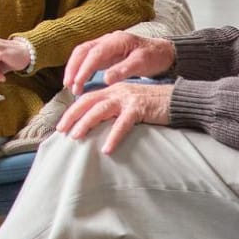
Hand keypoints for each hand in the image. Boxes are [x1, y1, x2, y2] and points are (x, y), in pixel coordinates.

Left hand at [56, 83, 173, 153]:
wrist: (177, 99)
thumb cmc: (153, 105)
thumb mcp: (129, 104)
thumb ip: (114, 110)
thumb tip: (97, 126)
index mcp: (113, 90)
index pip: (87, 98)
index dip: (72, 110)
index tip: (61, 125)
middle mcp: (117, 91)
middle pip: (88, 101)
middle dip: (72, 115)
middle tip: (61, 130)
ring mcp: (128, 98)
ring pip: (101, 109)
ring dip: (86, 123)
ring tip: (76, 137)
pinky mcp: (140, 108)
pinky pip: (123, 124)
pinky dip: (114, 136)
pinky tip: (107, 149)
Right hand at [63, 30, 175, 95]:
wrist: (163, 52)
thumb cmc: (154, 57)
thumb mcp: (142, 63)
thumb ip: (124, 70)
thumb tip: (106, 79)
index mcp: (117, 40)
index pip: (94, 53)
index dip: (84, 69)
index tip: (78, 83)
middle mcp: (107, 40)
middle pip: (83, 50)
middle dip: (73, 68)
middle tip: (69, 86)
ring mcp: (105, 46)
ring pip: (82, 54)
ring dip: (74, 68)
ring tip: (70, 86)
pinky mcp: (105, 54)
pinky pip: (87, 59)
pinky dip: (80, 69)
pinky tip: (78, 81)